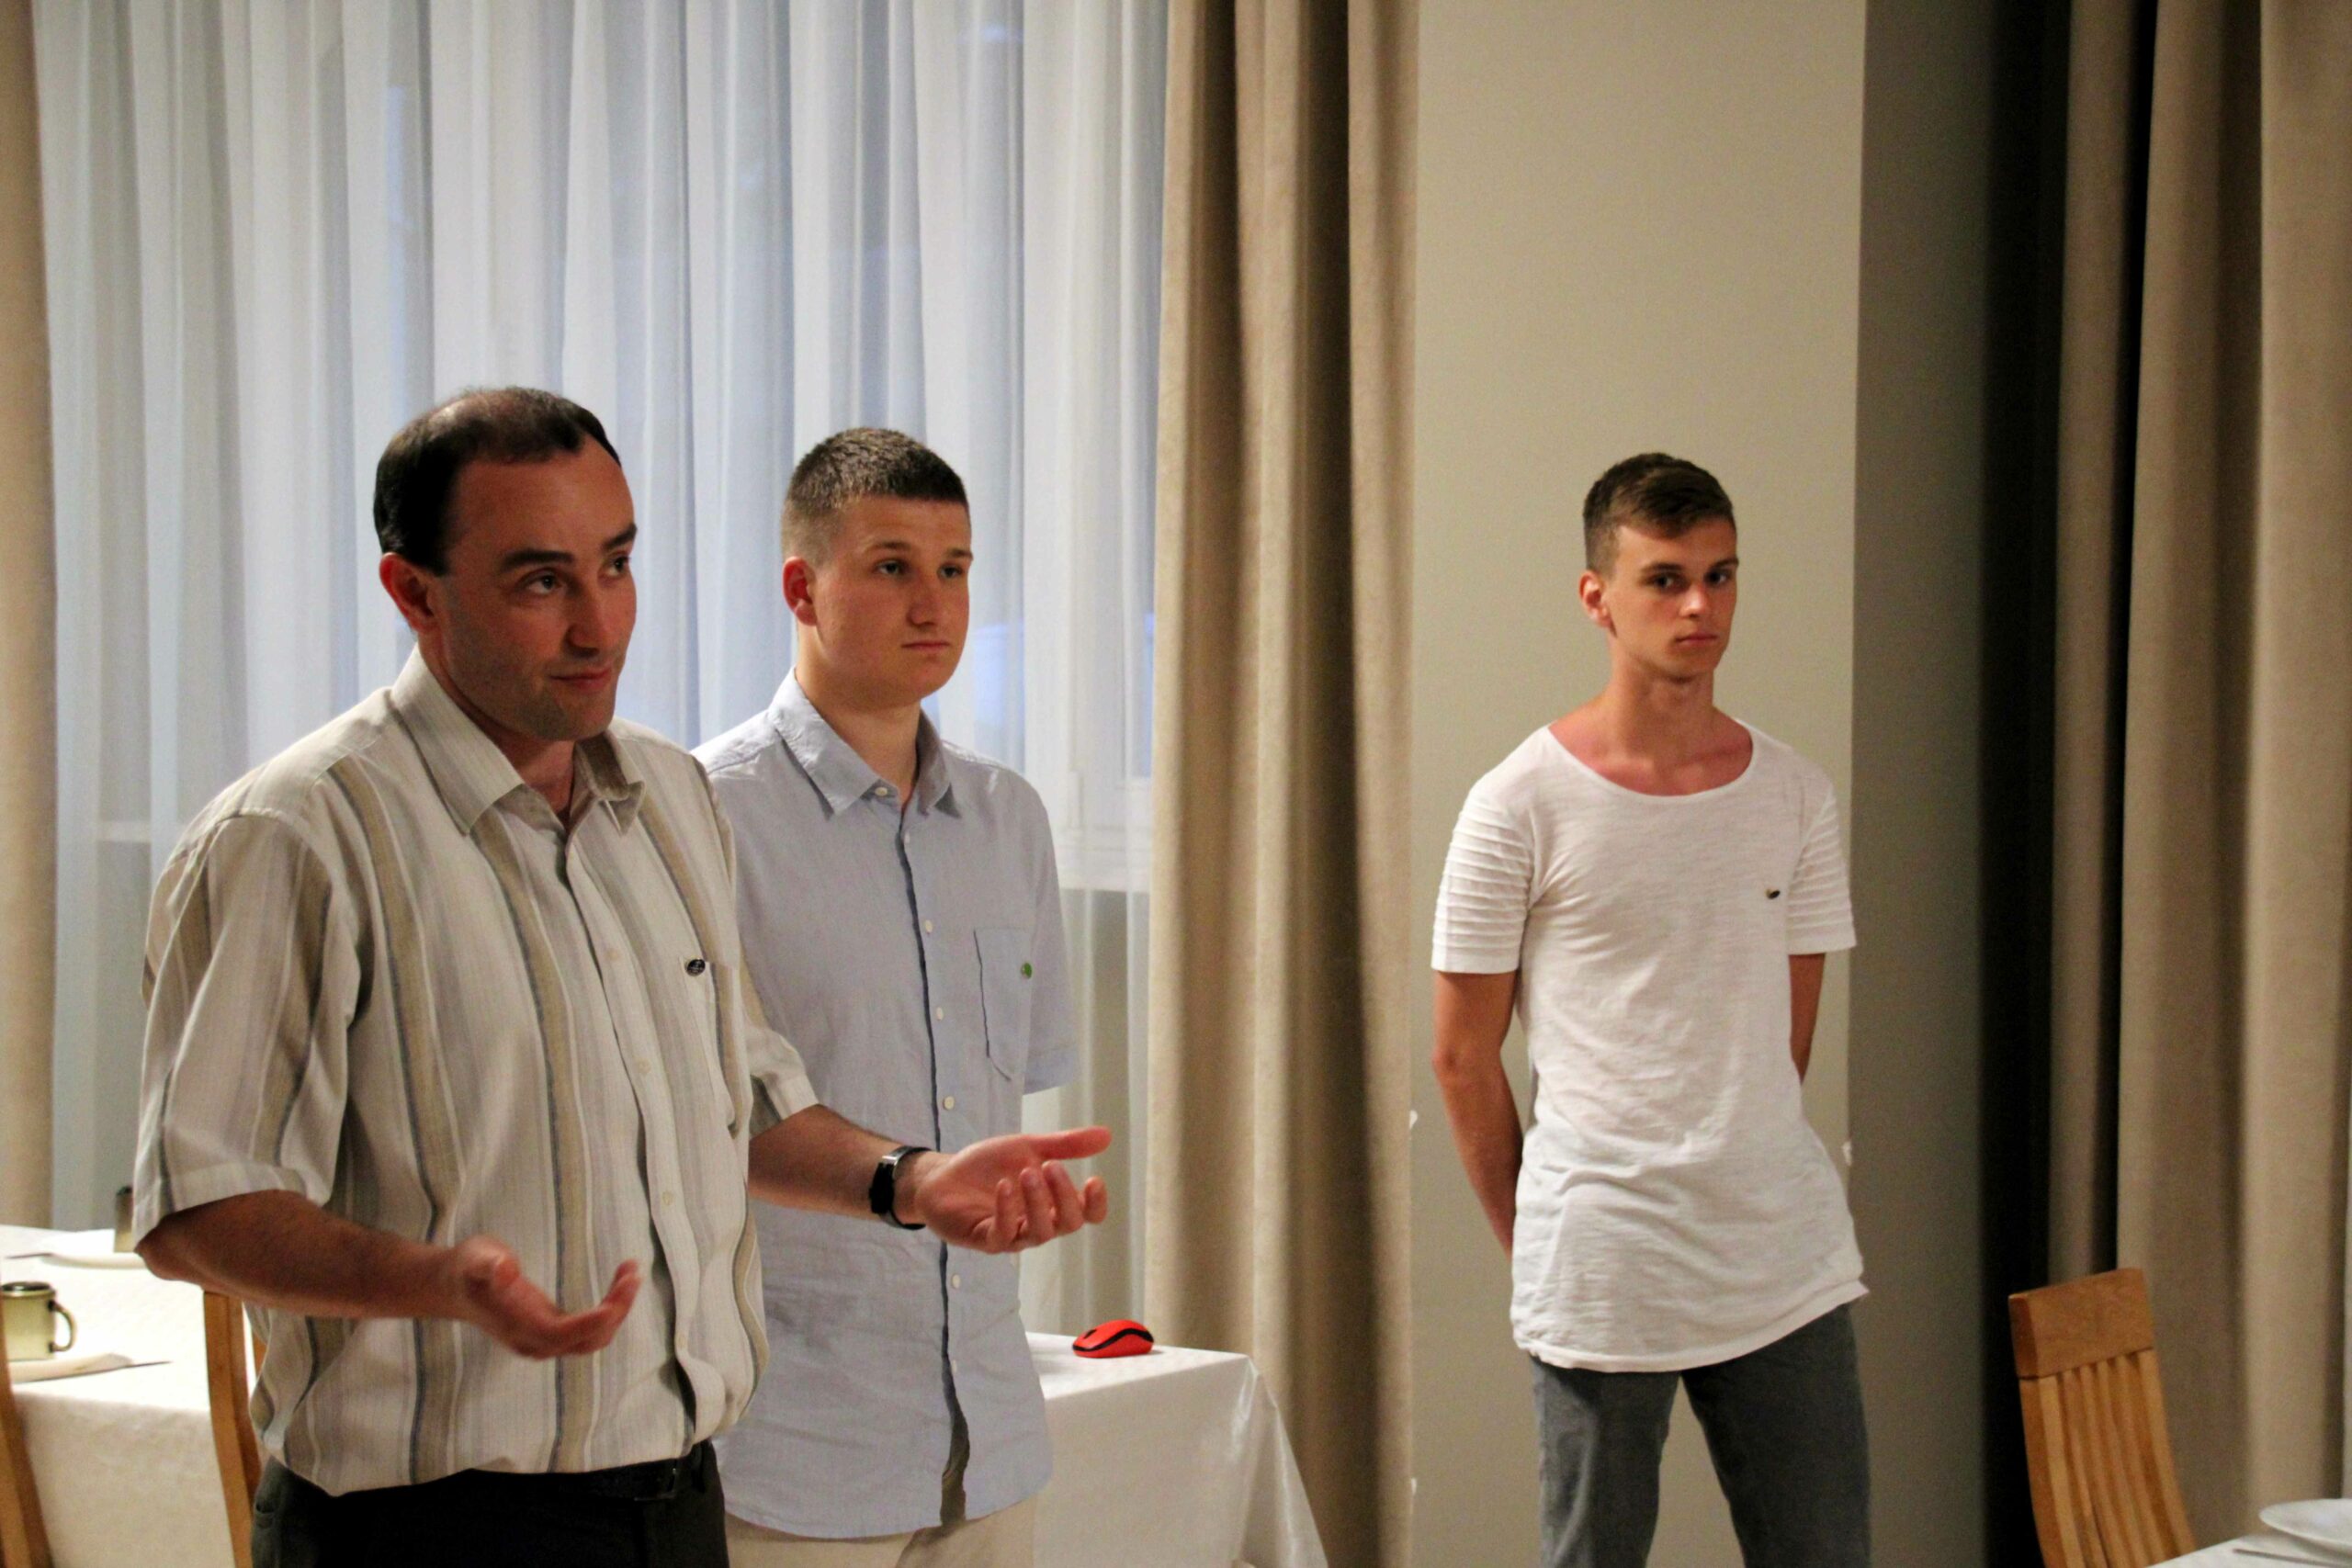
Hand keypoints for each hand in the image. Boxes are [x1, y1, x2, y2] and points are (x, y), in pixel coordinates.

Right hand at [438, 1236, 639, 1358]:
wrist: (455, 1286)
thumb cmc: (468, 1268)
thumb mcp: (475, 1258)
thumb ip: (489, 1264)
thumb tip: (505, 1269)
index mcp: (516, 1326)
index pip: (560, 1334)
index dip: (590, 1323)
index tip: (616, 1300)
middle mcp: (533, 1341)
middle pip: (585, 1341)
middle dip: (615, 1311)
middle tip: (632, 1273)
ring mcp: (543, 1340)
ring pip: (592, 1339)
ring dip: (617, 1311)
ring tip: (630, 1272)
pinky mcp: (552, 1331)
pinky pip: (589, 1331)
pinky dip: (610, 1311)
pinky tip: (619, 1282)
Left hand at [901, 1127, 1111, 1253]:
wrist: (942, 1176)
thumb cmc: (988, 1166)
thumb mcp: (1028, 1147)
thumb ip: (1064, 1145)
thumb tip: (1107, 1135)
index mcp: (1052, 1204)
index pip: (1086, 1215)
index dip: (1096, 1204)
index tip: (1095, 1179)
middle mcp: (1037, 1223)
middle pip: (1068, 1224)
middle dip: (1064, 1195)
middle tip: (1051, 1166)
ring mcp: (1012, 1235)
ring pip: (1040, 1232)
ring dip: (1038, 1203)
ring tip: (1028, 1172)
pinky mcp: (985, 1239)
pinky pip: (1003, 1236)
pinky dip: (1007, 1211)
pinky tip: (1005, 1186)